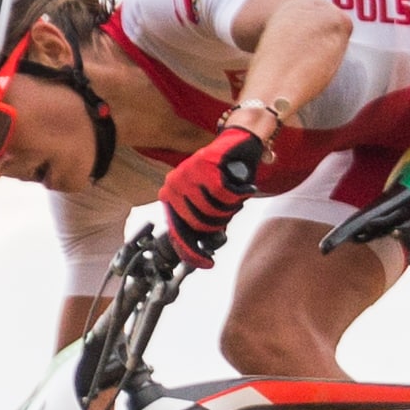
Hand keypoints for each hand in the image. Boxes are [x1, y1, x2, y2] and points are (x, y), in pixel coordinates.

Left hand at [160, 128, 267, 266]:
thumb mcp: (210, 205)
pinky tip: (238, 186)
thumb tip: (201, 250)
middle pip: (199, 224)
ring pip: (212, 211)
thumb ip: (203, 225)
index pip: (178, 232)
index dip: (193, 251)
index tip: (206, 263)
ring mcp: (186, 175)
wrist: (238, 146)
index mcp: (171, 196)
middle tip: (230, 210)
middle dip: (219, 223)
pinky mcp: (203, 166)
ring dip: (229, 208)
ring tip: (233, 195)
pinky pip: (224, 196)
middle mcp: (173, 185)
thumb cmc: (225, 175)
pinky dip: (236, 195)